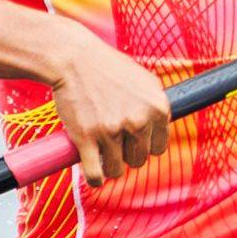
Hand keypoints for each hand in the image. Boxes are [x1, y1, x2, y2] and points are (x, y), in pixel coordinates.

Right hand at [45, 28, 179, 185]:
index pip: (158, 147)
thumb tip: (163, 127)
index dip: (143, 144)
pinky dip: (93, 178)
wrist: (73, 59)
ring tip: (100, 151)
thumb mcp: (144, 80)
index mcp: (158, 108)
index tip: (131, 139)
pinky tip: (91, 170)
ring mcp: (112, 131)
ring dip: (108, 165)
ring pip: (117, 171)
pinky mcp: (87, 139)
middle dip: (125, 154)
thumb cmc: (107, 67)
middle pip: (138, 160)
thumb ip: (156, 105)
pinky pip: (95, 175)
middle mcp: (139, 121)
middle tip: (111, 140)